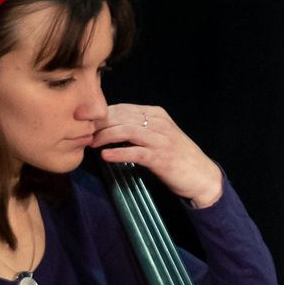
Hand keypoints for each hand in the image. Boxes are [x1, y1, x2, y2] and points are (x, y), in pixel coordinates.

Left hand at [94, 103, 223, 208]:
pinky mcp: (161, 158)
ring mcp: (161, 139)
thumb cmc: (177, 157)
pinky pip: (135, 152)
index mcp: (157, 114)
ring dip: (105, 136)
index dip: (102, 114)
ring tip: (90, 142)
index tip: (86, 122)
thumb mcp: (159, 136)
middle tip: (82, 131)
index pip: (123, 108)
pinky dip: (118, 153)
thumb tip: (110, 128)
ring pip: (126, 131)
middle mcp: (159, 122)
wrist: (201, 176)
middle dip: (99, 123)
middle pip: (122, 116)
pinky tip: (105, 156)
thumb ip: (139, 129)